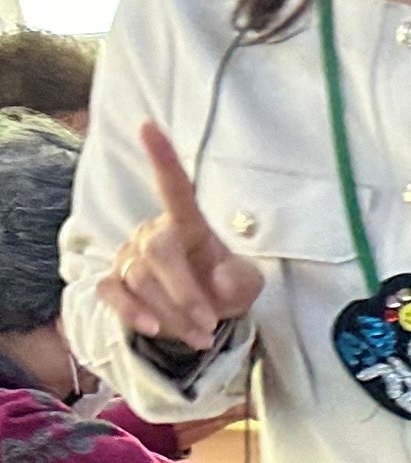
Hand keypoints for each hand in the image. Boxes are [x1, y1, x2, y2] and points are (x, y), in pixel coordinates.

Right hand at [94, 123, 264, 351]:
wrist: (200, 318)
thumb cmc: (223, 289)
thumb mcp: (245, 286)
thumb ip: (239, 281)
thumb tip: (220, 282)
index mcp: (187, 224)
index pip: (174, 188)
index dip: (162, 158)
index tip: (149, 126)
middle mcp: (152, 234)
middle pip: (157, 253)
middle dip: (184, 294)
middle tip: (209, 325)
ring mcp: (129, 257)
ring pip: (140, 281)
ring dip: (173, 315)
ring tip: (200, 336)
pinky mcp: (113, 282)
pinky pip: (112, 293)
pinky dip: (132, 314)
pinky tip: (153, 329)